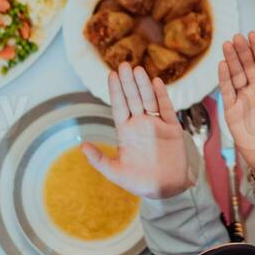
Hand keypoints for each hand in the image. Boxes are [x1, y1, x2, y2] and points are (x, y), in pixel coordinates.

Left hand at [83, 63, 191, 198]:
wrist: (167, 189)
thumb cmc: (140, 182)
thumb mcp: (115, 173)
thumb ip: (99, 160)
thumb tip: (82, 146)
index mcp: (126, 132)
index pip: (119, 107)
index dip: (116, 91)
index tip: (111, 75)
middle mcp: (140, 125)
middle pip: (133, 99)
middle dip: (128, 82)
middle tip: (124, 64)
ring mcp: (157, 125)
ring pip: (149, 100)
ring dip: (143, 85)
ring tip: (138, 70)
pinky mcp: (172, 129)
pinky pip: (167, 108)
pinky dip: (162, 95)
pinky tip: (157, 82)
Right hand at [218, 32, 254, 189]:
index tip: (253, 35)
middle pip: (249, 67)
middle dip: (244, 51)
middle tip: (238, 36)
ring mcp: (245, 101)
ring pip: (236, 76)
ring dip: (232, 60)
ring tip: (228, 44)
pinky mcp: (232, 113)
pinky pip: (227, 92)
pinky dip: (224, 78)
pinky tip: (222, 65)